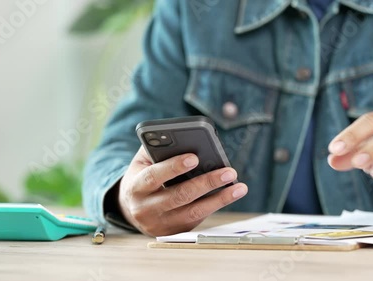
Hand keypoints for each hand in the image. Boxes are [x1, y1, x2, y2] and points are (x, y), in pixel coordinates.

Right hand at [117, 146, 247, 235]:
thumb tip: (185, 139)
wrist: (132, 209)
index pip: (154, 176)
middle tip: (229, 172)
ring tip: (239, 187)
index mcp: (135, 187)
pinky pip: (198, 219)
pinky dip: (215, 205)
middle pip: (180, 196)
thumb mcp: (143, 162)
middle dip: (206, 183)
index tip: (195, 157)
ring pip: (194, 212)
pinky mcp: (175, 232)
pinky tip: (230, 195)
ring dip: (220, 199)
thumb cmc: (143, 177)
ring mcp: (161, 224)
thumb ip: (159, 149)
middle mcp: (145, 209)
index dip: (173, 167)